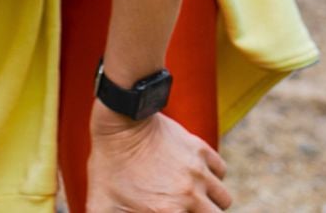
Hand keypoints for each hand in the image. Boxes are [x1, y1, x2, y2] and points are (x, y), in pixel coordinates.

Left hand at [86, 101, 231, 211]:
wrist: (123, 122)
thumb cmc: (110, 164)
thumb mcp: (101, 204)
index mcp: (168, 211)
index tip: (173, 210)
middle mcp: (190, 194)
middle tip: (185, 210)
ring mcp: (198, 171)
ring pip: (223, 199)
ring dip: (212, 203)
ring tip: (196, 201)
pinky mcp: (201, 149)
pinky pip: (221, 171)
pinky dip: (214, 178)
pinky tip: (199, 178)